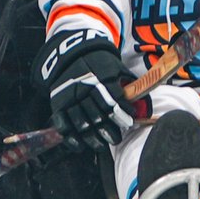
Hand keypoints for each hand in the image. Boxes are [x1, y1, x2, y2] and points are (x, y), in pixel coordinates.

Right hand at [41, 33, 132, 152]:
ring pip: (80, 122)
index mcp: (101, 78)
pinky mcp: (58, 103)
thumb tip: (141, 102)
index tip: (129, 121)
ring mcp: (70, 97)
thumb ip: (128, 83)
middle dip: (108, 129)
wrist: (72, 53)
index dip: (122, 113)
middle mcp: (84, 88)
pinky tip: (80, 145)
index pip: (113, 100)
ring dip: (91, 136)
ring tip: (101, 145)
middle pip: (97, 114)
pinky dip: (70, 137)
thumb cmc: (100, 63)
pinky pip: (62, 123)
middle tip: (116, 139)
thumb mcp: (116, 67)